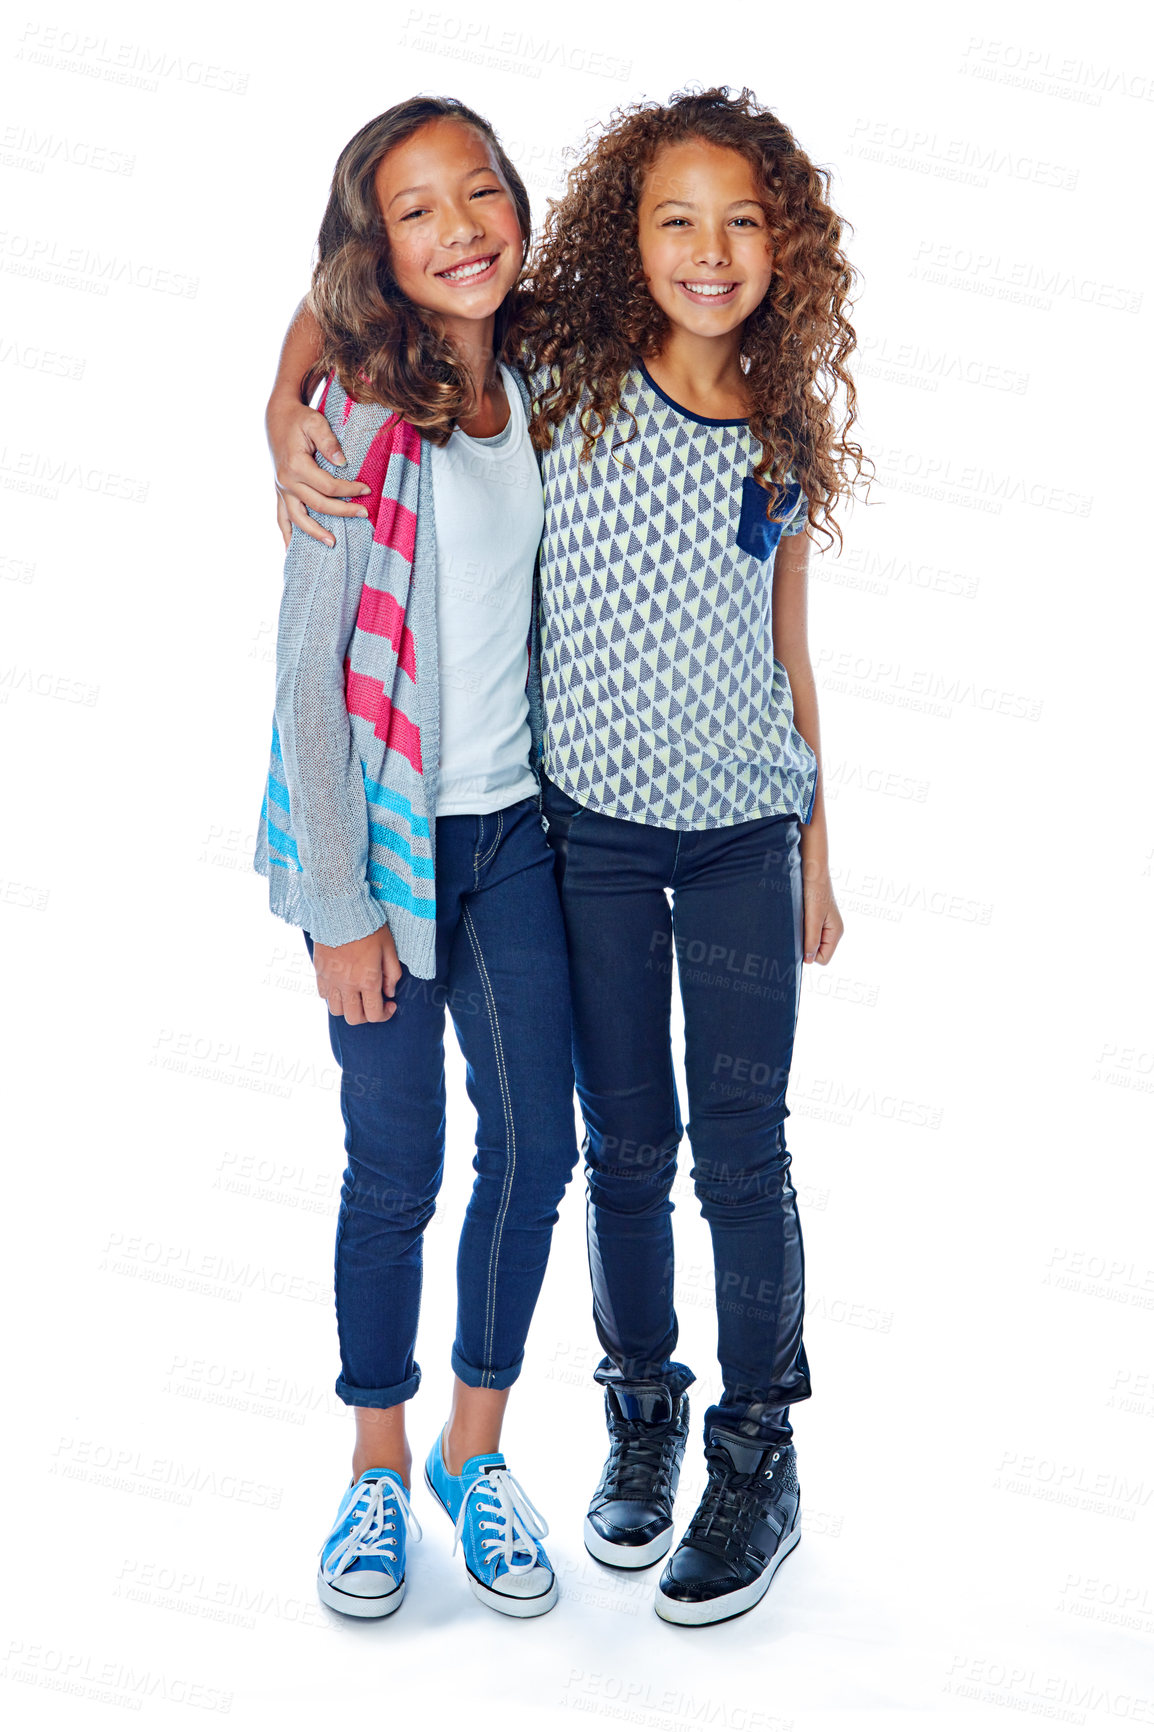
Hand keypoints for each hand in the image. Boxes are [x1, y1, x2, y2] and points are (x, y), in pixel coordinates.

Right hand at [268, 395, 371, 549]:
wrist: (277, 416)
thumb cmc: (300, 419)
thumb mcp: (316, 422)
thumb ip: (329, 442)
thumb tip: (343, 464)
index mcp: (296, 465)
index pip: (328, 486)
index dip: (349, 490)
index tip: (367, 489)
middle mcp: (286, 481)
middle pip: (318, 505)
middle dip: (343, 511)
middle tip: (364, 514)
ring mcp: (281, 489)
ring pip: (297, 518)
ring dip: (315, 533)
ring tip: (332, 544)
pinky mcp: (279, 492)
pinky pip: (281, 518)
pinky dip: (287, 535)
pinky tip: (292, 549)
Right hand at [312, 926, 401, 1023]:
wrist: (340, 910)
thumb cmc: (369, 927)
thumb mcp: (389, 948)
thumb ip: (393, 974)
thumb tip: (389, 993)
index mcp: (368, 980)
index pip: (374, 1014)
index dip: (385, 1014)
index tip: (390, 1004)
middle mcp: (347, 985)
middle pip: (354, 1018)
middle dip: (367, 1015)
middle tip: (374, 1002)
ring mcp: (331, 980)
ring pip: (336, 1010)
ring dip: (349, 1008)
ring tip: (357, 995)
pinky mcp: (319, 972)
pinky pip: (324, 995)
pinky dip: (334, 996)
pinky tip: (343, 985)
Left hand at [800, 856, 843, 965]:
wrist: (812, 869)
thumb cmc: (815, 891)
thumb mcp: (812, 917)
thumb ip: (811, 939)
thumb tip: (808, 960)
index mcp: (836, 932)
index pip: (823, 958)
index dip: (810, 953)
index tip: (800, 939)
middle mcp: (832, 931)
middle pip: (817, 952)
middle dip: (805, 945)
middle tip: (797, 928)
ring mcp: (824, 924)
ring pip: (810, 942)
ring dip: (801, 935)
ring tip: (798, 921)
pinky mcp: (816, 918)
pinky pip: (807, 932)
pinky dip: (800, 928)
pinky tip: (797, 918)